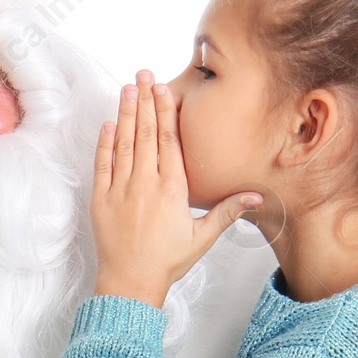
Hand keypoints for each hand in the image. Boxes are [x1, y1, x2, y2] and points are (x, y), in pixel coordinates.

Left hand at [91, 71, 259, 307]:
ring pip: (123, 143)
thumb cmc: (167, 261)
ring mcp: (120, 190)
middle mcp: (145, 184)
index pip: (168, 141)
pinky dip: (104, 142)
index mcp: (172, 190)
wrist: (130, 283)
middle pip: (145, 134)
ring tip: (127, 89)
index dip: (165, 111)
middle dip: (145, 101)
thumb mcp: (202, 237)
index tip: (163, 89)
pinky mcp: (101, 200)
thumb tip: (257, 197)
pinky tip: (108, 123)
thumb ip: (227, 211)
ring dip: (125, 114)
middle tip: (143, 74)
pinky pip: (102, 164)